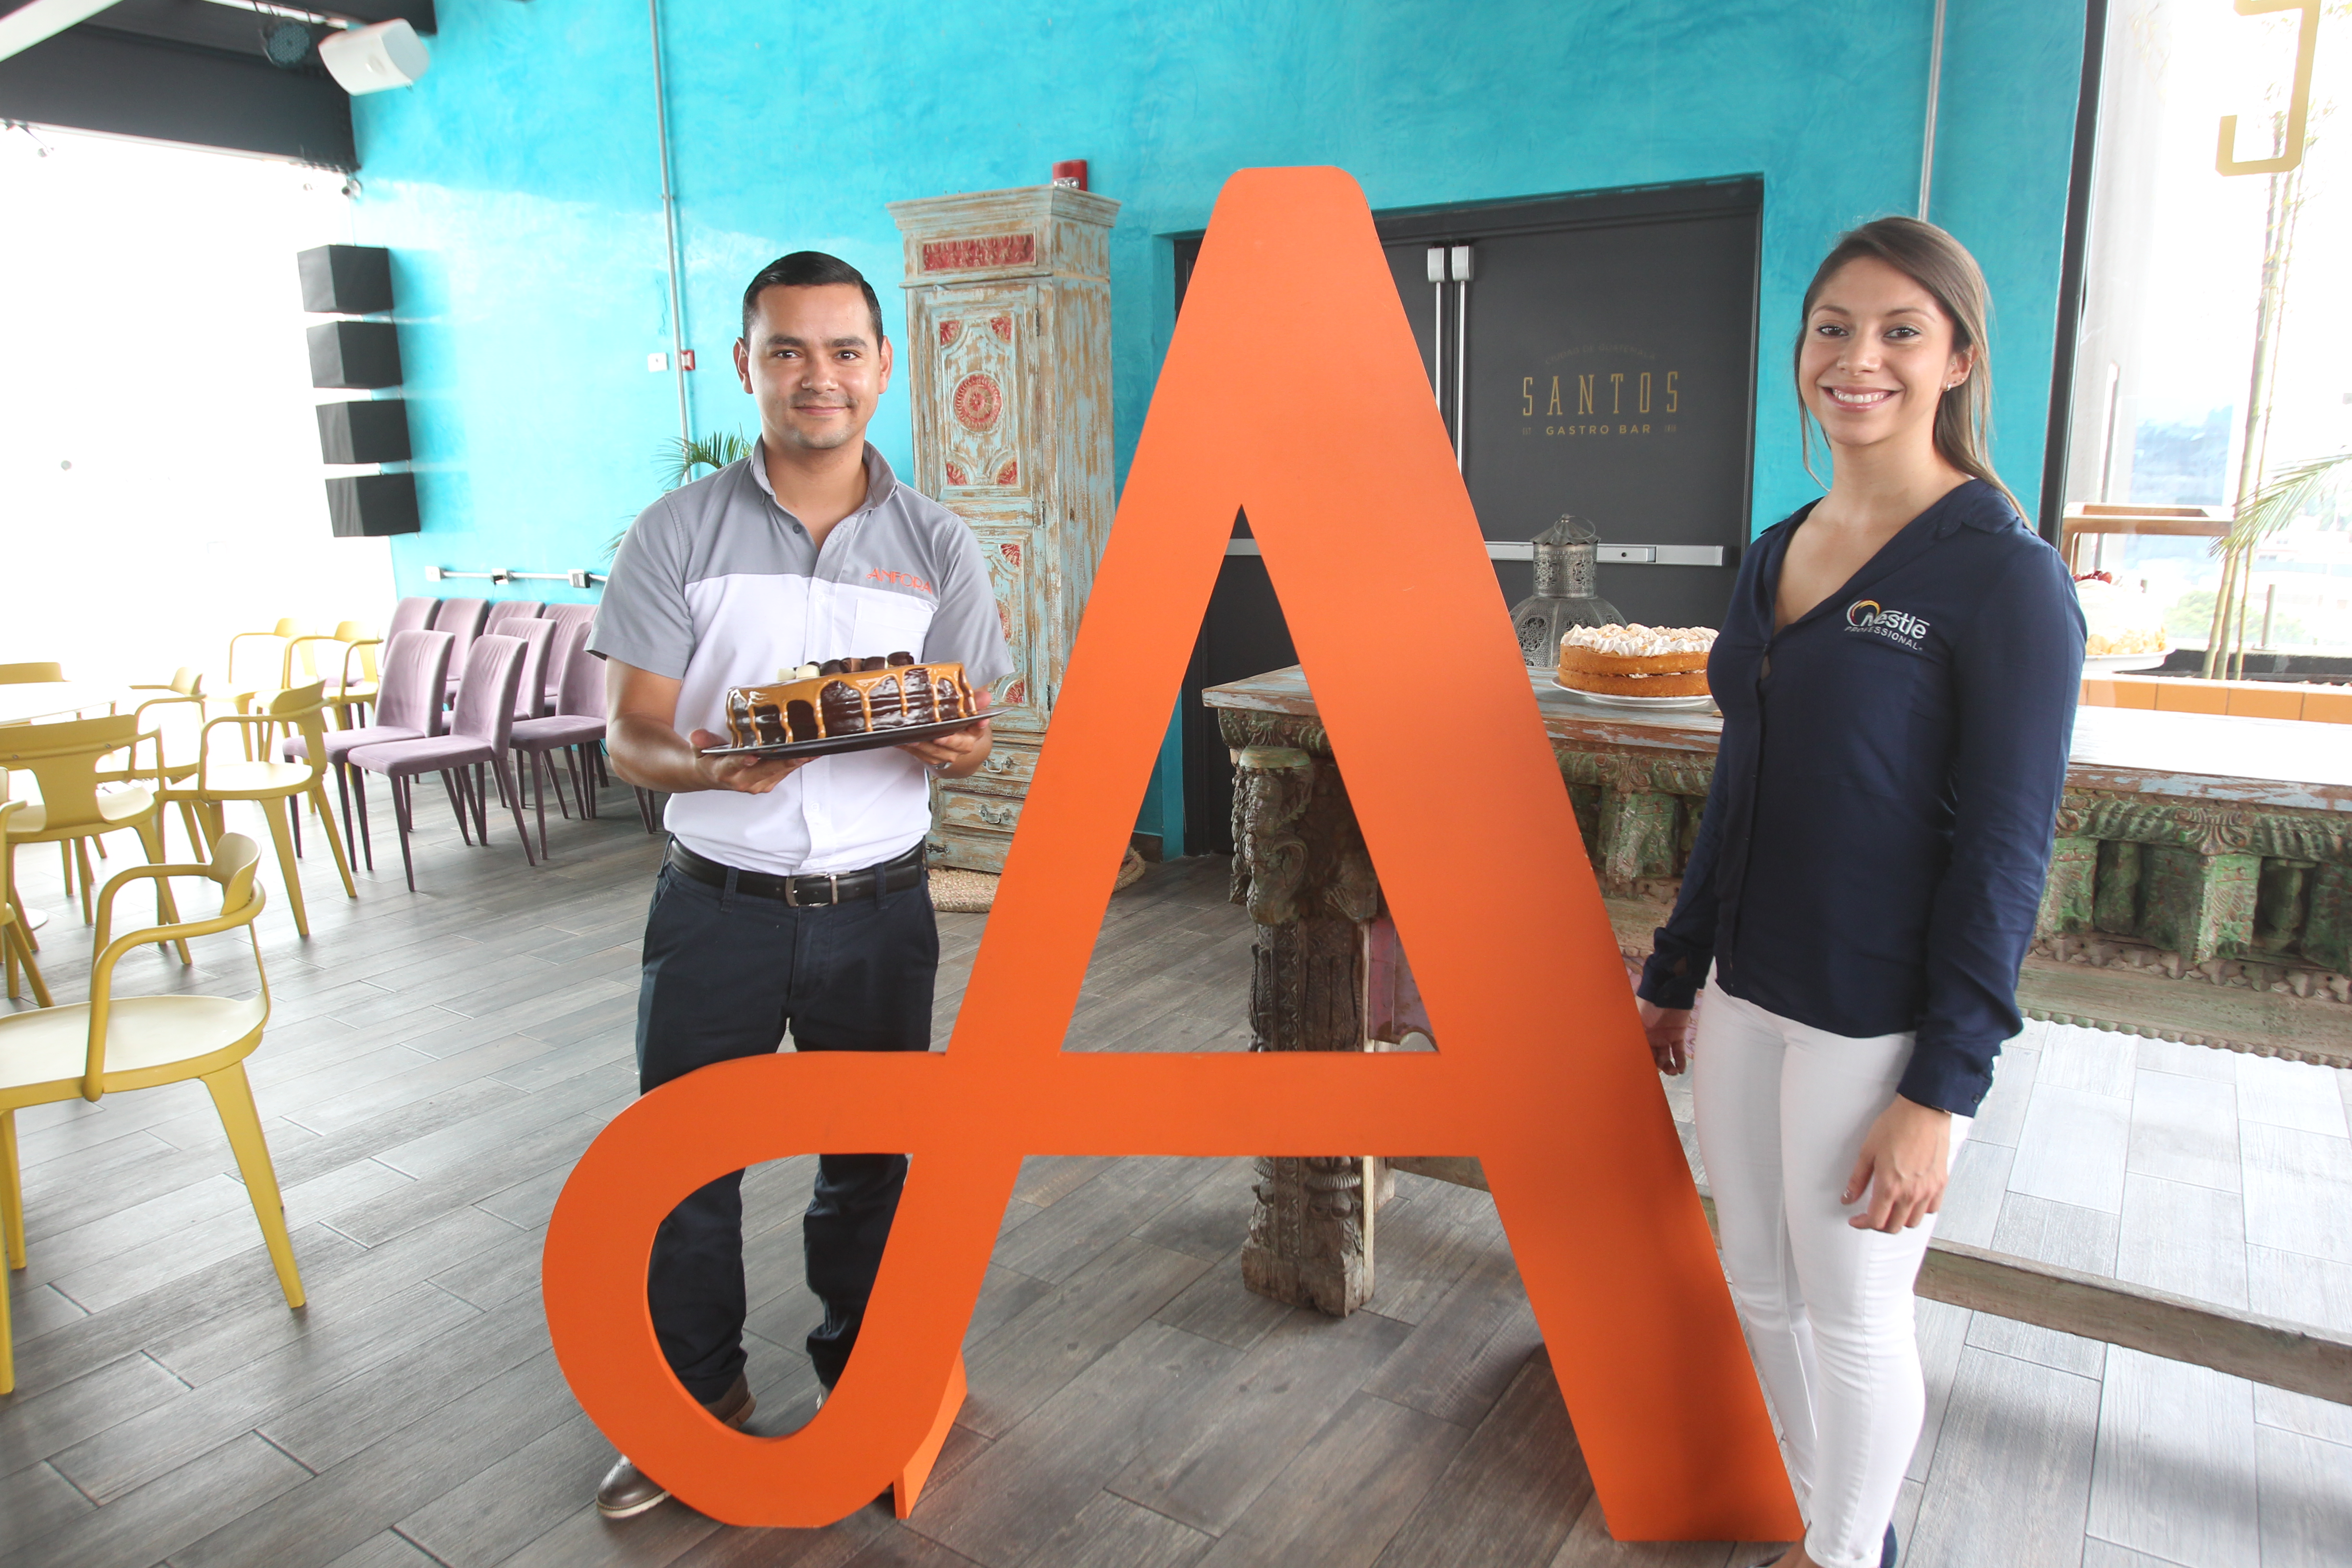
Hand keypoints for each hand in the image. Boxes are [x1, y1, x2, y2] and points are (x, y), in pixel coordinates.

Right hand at [688, 729, 806, 794]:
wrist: (711, 776)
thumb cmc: (709, 760)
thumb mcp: (699, 748)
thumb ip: (701, 741)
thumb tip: (697, 735)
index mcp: (724, 771)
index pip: (734, 766)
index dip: (743, 762)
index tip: (752, 756)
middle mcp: (742, 781)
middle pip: (766, 770)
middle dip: (785, 762)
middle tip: (802, 753)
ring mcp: (757, 784)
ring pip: (779, 772)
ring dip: (797, 762)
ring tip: (813, 750)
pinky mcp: (768, 783)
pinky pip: (784, 773)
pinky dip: (796, 763)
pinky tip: (808, 754)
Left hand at [898, 690, 992, 774]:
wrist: (952, 737)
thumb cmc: (957, 719)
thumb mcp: (965, 707)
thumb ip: (972, 700)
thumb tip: (985, 696)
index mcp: (974, 730)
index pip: (979, 727)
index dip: (979, 724)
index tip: (980, 721)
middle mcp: (963, 745)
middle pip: (958, 745)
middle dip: (947, 741)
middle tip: (937, 737)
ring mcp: (949, 753)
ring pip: (938, 753)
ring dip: (925, 747)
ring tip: (914, 740)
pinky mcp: (934, 758)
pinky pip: (923, 756)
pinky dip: (912, 750)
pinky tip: (903, 742)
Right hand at [1637, 998, 1694, 1074]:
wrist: (1669, 992)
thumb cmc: (1649, 1005)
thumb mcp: (1638, 1021)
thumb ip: (1635, 1036)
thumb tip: (1625, 1054)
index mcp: (1640, 1034)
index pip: (1641, 1053)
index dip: (1643, 1063)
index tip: (1645, 1073)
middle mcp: (1651, 1038)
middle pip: (1653, 1057)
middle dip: (1657, 1067)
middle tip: (1660, 1071)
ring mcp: (1665, 1037)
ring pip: (1666, 1057)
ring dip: (1669, 1067)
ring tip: (1672, 1072)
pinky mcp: (1678, 1035)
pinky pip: (1679, 1051)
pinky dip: (1680, 1061)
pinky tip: (1681, 1069)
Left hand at [1844, 1095, 1951, 1231]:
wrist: (1923, 1112)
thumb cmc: (1895, 1126)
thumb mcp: (1867, 1151)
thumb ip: (1857, 1179)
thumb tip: (1847, 1198)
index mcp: (1890, 1186)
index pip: (1876, 1221)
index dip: (1863, 1224)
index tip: (1856, 1220)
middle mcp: (1911, 1194)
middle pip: (1894, 1227)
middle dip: (1879, 1225)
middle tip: (1870, 1215)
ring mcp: (1928, 1190)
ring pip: (1913, 1222)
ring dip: (1899, 1221)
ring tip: (1890, 1209)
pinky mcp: (1941, 1184)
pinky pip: (1932, 1209)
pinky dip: (1920, 1211)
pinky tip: (1910, 1202)